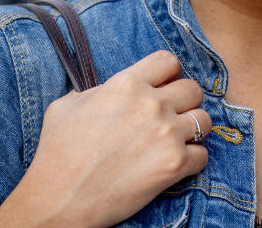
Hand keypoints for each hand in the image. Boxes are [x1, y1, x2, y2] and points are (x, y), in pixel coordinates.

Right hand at [0, 50, 211, 227]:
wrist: (58, 201)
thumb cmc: (57, 154)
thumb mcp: (66, 106)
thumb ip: (96, 90)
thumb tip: (109, 89)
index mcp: (126, 84)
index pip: (168, 61)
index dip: (168, 74)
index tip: (164, 86)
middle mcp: (151, 104)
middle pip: (193, 89)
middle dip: (185, 102)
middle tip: (171, 117)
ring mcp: (166, 134)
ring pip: (204, 120)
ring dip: (193, 130)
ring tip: (176, 141)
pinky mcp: (175, 164)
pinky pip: (203, 155)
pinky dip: (193, 160)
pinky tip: (175, 164)